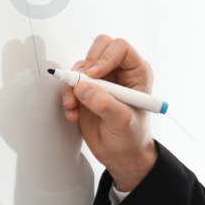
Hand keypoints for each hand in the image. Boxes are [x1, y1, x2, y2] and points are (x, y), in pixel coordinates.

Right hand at [60, 33, 157, 190]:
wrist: (121, 155)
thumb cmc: (131, 138)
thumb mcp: (122, 122)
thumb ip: (105, 104)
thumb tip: (83, 88)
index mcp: (137, 73)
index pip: (120, 48)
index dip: (105, 57)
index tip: (95, 74)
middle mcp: (119, 72)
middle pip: (99, 48)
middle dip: (86, 66)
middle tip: (82, 85)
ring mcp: (102, 81)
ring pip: (82, 66)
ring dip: (73, 84)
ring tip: (74, 106)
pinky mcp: (87, 91)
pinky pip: (71, 83)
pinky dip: (68, 96)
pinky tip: (73, 114)